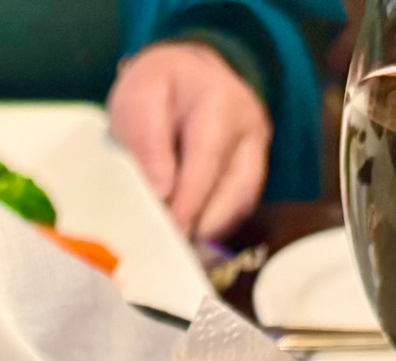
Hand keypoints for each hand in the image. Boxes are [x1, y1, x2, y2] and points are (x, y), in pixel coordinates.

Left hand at [107, 41, 272, 240]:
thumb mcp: (138, 99)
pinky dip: (214, 227)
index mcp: (220, 101)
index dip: (190, 201)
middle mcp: (249, 128)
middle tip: (170, 250)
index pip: (208, 159)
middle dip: (200, 223)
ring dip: (210, 231)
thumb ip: (147, 143)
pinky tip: (190, 241)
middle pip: (233, 189)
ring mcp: (256, 152)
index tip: (171, 231)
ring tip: (178, 250)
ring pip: (241, 203)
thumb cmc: (157, 88)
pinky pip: (239, 208)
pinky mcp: (252, 172)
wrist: (186, 75)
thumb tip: (163, 194)